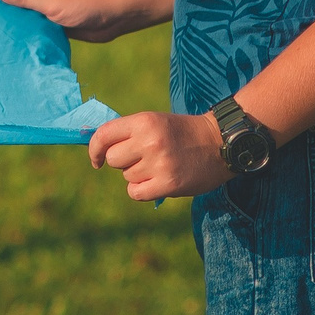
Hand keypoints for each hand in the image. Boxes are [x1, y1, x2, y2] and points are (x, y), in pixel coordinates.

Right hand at [0, 0, 127, 41]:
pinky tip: (16, 47)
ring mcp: (45, 9)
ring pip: (22, 18)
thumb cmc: (83, 5)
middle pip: (12, 3)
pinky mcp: (52, 24)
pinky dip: (27, 35)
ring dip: (14, 27)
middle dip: (1, 15)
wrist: (112, 18)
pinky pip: (34, 29)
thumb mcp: (51, 2)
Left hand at [88, 111, 227, 200]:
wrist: (220, 143)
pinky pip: (136, 193)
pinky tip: (157, 182)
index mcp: (143, 122)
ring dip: (138, 175)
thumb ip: (128, 133)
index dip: (95, 149)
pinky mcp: (168, 183)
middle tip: (143, 158)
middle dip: (124, 162)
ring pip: (127, 177)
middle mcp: (149, 141)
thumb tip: (99, 149)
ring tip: (160, 166)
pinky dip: (143, 190)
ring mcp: (159, 163)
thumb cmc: (183, 133)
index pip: (103, 135)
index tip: (97, 159)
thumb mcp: (154, 122)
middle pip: (114, 160)